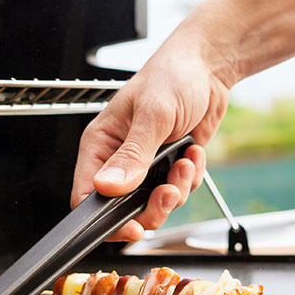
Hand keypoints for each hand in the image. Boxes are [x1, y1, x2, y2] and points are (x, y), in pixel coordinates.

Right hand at [71, 41, 227, 240]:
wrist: (208, 67)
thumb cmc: (173, 76)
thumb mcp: (153, 114)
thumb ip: (133, 155)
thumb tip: (108, 187)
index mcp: (101, 144)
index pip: (86, 195)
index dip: (105, 219)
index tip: (132, 226)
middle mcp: (119, 158)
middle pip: (123, 210)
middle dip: (152, 206)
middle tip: (169, 191)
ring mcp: (145, 165)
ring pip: (154, 204)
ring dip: (176, 189)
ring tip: (185, 161)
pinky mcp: (168, 166)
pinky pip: (177, 191)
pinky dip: (190, 178)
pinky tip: (193, 152)